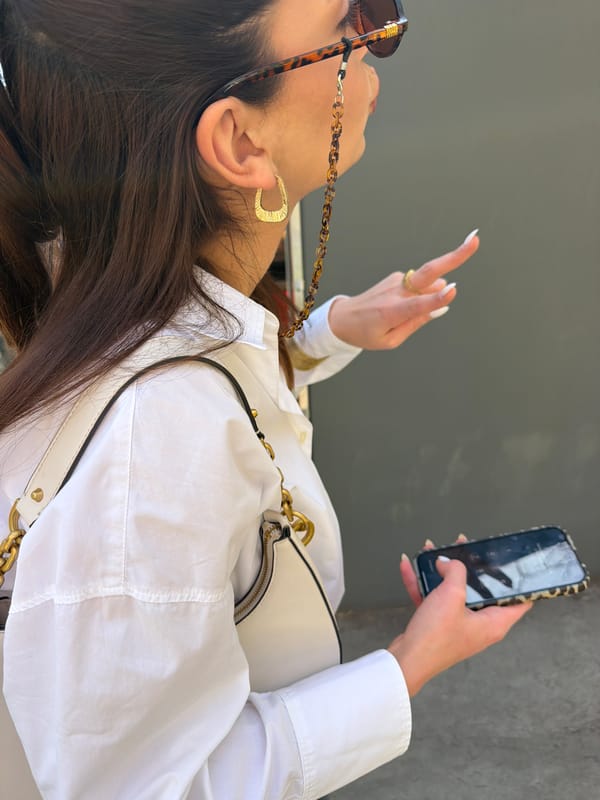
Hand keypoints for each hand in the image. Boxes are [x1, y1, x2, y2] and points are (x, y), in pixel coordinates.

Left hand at [327, 230, 478, 349]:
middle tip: (475, 239)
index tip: (453, 290)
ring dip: (434, 291)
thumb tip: (440, 308)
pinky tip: (399, 309)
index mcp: (391, 312)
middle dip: (454, 256)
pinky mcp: (398, 277)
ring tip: (402, 312)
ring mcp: (397, 281)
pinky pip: (419, 287)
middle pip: (428, 272)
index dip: (436, 299)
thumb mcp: (390, 340)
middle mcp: (395, 292)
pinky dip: (421, 297)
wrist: (343, 318)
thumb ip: (415, 324)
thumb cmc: (366, 333)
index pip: (418, 305)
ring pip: (427, 283)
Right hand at [391, 547, 530, 696]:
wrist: (406, 660)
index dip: (521, 581)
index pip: (520, 601)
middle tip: (466, 549)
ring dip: (441, 572)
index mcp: (493, 623)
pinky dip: (423, 584)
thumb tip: (449, 562)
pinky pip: (434, 598)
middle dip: (471, 568)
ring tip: (432, 553)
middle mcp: (480, 625)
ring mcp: (459, 625)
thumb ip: (455, 571)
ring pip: (454, 591)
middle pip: (482, 590)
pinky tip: (409, 568)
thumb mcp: (451, 596)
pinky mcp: (439, 625)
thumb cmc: (435, 638)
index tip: (516, 563)